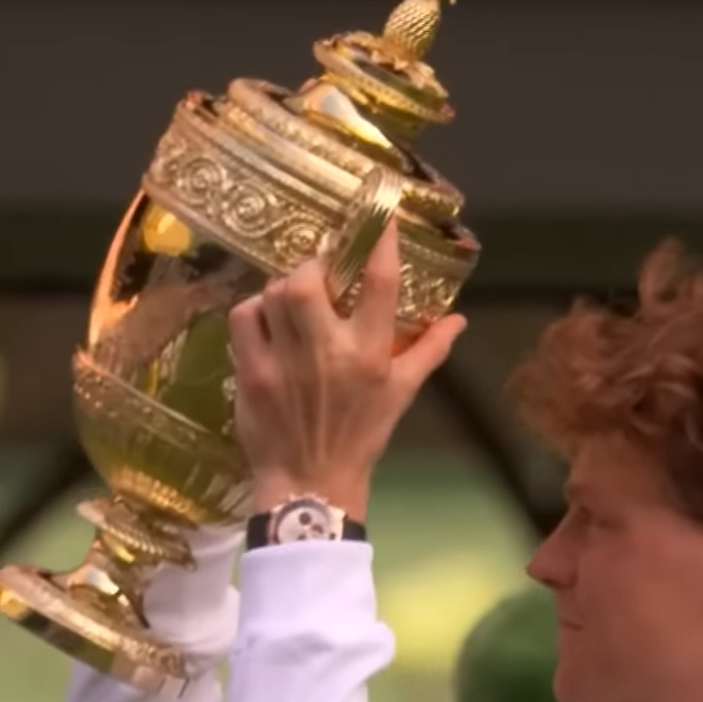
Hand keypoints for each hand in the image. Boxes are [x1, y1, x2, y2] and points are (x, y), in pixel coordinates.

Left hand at [228, 219, 466, 521]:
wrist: (311, 484)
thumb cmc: (361, 436)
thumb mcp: (401, 394)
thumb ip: (430, 351)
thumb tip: (459, 318)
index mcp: (370, 355)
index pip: (380, 284)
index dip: (379, 241)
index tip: (378, 217)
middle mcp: (327, 352)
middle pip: (310, 281)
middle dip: (312, 265)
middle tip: (317, 271)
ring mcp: (284, 363)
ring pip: (274, 294)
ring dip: (282, 287)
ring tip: (290, 297)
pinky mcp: (251, 374)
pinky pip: (243, 319)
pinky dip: (251, 311)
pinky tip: (263, 320)